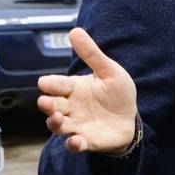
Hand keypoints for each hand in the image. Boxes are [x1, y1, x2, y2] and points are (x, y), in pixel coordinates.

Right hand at [36, 28, 137, 153]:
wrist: (130, 118)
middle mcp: (70, 107)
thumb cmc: (116, 93)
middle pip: (53, 106)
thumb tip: (75, 30)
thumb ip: (92, 54)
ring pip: (58, 125)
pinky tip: (75, 141)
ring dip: (55, 123)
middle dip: (47, 104)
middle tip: (45, 101)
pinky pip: (76, 144)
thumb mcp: (109, 71)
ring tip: (57, 118)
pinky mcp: (87, 140)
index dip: (50, 84)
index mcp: (74, 88)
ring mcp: (77, 124)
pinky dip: (73, 144)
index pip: (58, 85)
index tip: (44, 82)